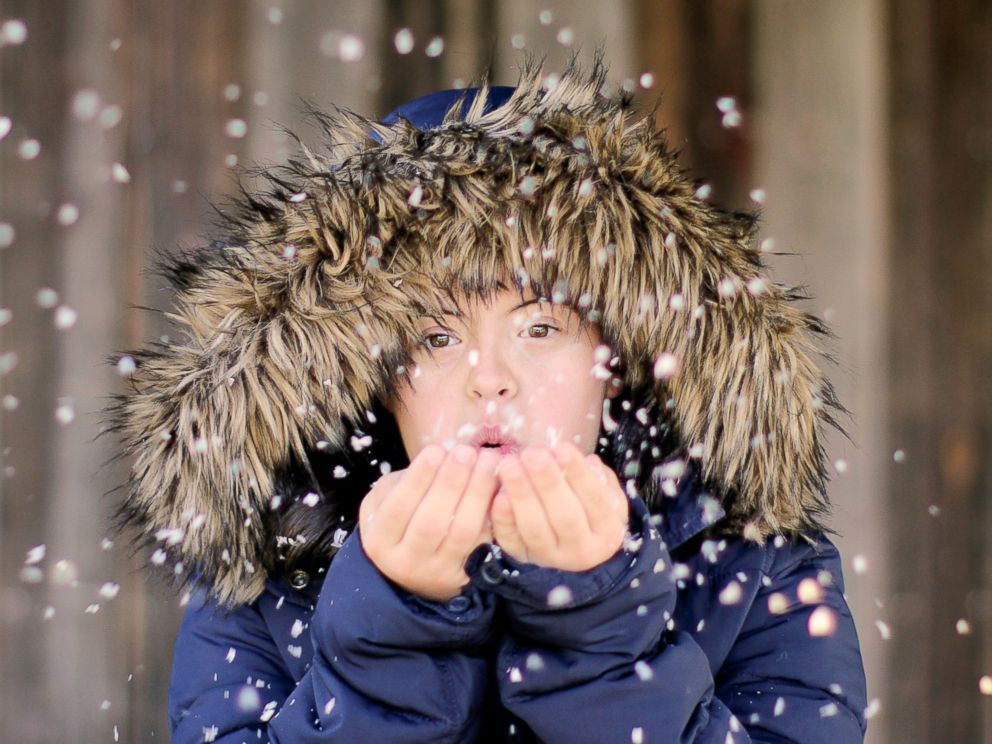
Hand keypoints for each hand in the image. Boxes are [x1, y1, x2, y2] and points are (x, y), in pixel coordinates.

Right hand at [358, 444, 499, 601]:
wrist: (413, 566)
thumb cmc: (400, 519)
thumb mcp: (385, 499)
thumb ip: (404, 481)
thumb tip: (440, 456)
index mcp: (379, 540)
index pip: (398, 508)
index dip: (418, 478)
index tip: (435, 450)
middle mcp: (406, 562)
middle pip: (432, 522)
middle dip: (452, 482)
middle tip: (466, 452)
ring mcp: (437, 572)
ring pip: (461, 533)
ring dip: (478, 493)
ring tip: (487, 461)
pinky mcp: (465, 574)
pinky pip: (482, 541)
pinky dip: (491, 512)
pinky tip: (498, 485)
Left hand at [489, 441, 628, 571]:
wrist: (575, 547)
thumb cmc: (591, 510)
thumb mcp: (607, 494)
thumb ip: (598, 478)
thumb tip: (588, 462)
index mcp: (607, 531)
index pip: (595, 500)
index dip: (578, 473)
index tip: (562, 447)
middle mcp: (581, 550)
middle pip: (564, 516)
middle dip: (547, 482)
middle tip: (532, 454)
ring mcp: (550, 557)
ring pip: (535, 529)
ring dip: (521, 495)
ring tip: (510, 466)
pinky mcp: (523, 557)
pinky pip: (512, 540)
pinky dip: (504, 519)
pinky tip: (499, 494)